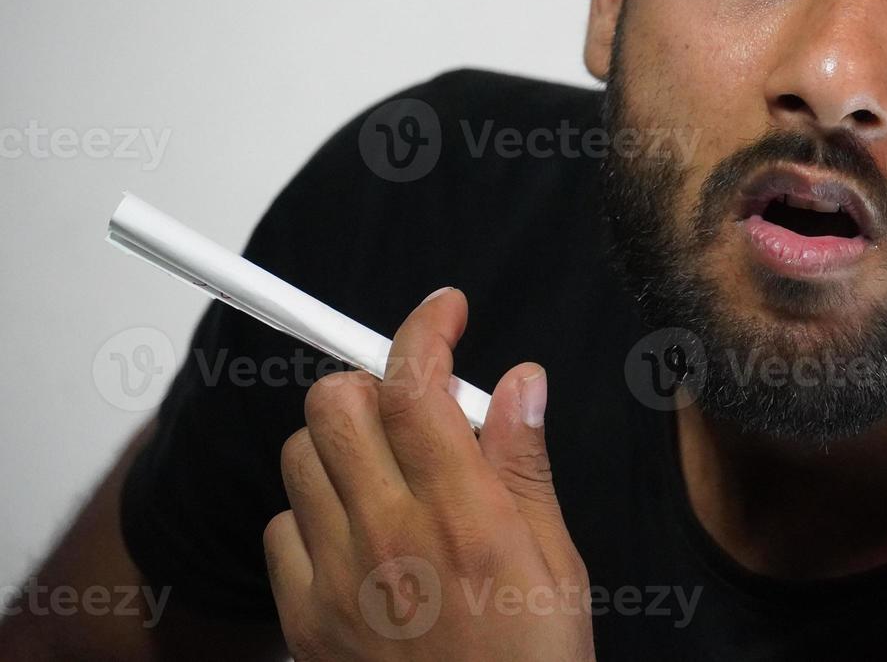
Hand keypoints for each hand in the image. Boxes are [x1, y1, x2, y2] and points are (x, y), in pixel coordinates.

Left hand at [263, 287, 594, 660]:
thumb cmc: (530, 661)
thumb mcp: (556, 562)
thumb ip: (525, 464)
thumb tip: (518, 381)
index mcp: (463, 514)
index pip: (416, 384)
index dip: (424, 327)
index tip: (444, 310)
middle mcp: (389, 534)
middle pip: (335, 402)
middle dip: (372, 383)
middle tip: (412, 406)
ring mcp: (336, 576)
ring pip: (300, 456)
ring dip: (341, 443)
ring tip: (388, 473)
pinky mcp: (302, 617)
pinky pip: (279, 527)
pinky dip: (312, 512)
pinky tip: (358, 535)